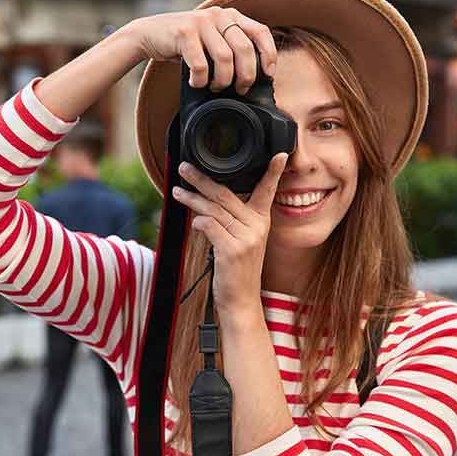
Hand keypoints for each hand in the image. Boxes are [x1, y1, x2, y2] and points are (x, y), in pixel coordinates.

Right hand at [132, 7, 277, 94]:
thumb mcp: (212, 40)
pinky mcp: (184, 32)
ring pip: (225, 58)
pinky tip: (195, 83)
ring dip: (222, 81)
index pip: (261, 32)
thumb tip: (253, 77)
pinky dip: (200, 80)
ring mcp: (201, 22)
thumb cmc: (185, 44)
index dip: (268, 54)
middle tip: (239, 89)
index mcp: (231, 16)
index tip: (268, 75)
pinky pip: (200, 64)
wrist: (150, 34)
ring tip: (215, 87)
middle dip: (246, 76)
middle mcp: (219, 15)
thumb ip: (231, 48)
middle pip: (244, 49)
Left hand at [172, 153, 288, 315]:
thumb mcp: (242, 242)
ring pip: (213, 209)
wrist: (241, 300)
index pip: (266, 191)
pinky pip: (210, 226)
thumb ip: (231, 221)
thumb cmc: (237, 271)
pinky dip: (198, 222)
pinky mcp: (232, 250)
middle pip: (226, 194)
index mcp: (261, 222)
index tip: (278, 155)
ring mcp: (245, 238)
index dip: (273, 172)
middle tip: (185, 168)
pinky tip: (194, 223)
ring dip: (192, 199)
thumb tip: (207, 202)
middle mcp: (256, 227)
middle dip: (202, 179)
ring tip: (178, 192)